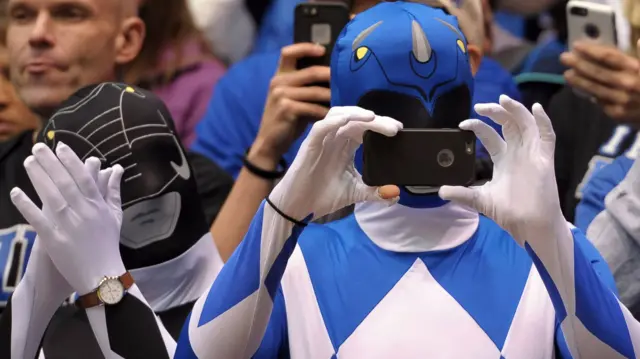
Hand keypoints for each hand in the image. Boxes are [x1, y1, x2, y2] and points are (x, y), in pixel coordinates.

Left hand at [10, 142, 124, 294]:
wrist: (103, 276)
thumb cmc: (109, 244)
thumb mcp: (115, 215)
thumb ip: (114, 191)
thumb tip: (117, 168)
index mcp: (98, 206)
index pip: (84, 178)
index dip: (71, 161)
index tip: (60, 147)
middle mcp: (83, 212)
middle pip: (65, 183)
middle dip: (51, 163)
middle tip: (38, 148)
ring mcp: (68, 226)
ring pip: (51, 197)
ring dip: (38, 178)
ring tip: (28, 162)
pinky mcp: (54, 240)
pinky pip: (38, 220)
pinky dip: (27, 206)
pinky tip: (16, 192)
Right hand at [250, 43, 331, 168]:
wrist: (269, 142)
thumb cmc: (285, 120)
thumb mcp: (292, 99)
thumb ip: (305, 87)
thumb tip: (332, 78)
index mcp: (279, 76)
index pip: (288, 52)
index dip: (305, 47)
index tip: (322, 50)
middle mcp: (278, 82)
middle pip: (310, 72)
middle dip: (329, 75)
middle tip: (345, 80)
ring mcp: (281, 95)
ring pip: (315, 91)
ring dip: (331, 96)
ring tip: (343, 99)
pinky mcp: (286, 109)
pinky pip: (313, 107)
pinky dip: (324, 112)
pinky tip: (332, 115)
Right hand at [269, 106, 401, 220]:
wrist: (298, 208)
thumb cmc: (321, 196)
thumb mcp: (355, 193)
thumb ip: (375, 192)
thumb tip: (396, 194)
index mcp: (346, 147)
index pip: (365, 128)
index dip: (381, 125)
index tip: (398, 130)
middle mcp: (335, 139)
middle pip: (356, 119)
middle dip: (375, 120)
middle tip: (393, 127)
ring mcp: (322, 141)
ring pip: (338, 116)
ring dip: (355, 114)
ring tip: (372, 117)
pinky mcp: (309, 146)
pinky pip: (320, 127)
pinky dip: (332, 121)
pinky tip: (346, 121)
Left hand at [439, 95, 562, 244]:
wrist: (529, 226)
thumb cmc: (509, 213)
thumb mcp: (480, 200)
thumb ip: (462, 193)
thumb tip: (441, 191)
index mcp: (504, 159)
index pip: (491, 135)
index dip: (479, 126)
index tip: (463, 124)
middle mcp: (518, 153)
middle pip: (508, 124)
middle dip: (495, 112)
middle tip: (480, 107)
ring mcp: (532, 154)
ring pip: (526, 124)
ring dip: (516, 110)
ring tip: (502, 100)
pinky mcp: (544, 159)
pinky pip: (547, 136)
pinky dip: (543, 121)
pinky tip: (535, 108)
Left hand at [561, 41, 639, 121]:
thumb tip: (639, 40)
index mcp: (637, 69)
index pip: (608, 57)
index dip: (591, 51)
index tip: (577, 46)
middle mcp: (627, 84)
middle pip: (596, 73)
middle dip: (578, 64)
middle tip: (564, 58)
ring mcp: (621, 101)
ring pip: (595, 89)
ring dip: (579, 81)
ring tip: (567, 75)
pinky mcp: (618, 114)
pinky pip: (601, 103)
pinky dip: (592, 96)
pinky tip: (584, 91)